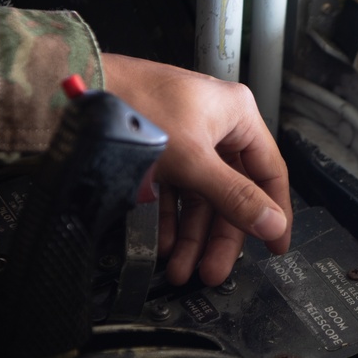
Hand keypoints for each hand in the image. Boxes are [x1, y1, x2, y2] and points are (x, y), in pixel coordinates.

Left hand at [100, 54, 291, 285]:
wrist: (82, 90)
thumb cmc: (136, 105)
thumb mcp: (194, 161)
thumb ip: (234, 197)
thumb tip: (270, 222)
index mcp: (238, 116)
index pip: (270, 172)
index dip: (274, 212)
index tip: (275, 244)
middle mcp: (217, 125)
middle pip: (232, 192)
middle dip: (220, 236)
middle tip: (215, 268)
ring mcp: (188, 138)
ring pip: (201, 197)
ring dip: (193, 236)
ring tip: (184, 266)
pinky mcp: (163, 150)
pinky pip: (176, 192)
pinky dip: (172, 220)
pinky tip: (167, 243)